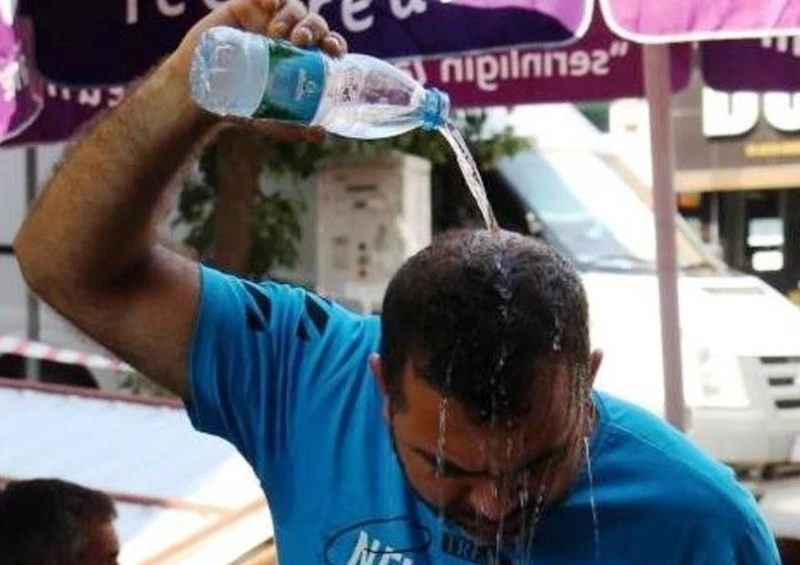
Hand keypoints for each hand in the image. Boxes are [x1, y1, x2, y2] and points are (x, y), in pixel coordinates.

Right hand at [169, 0, 347, 141]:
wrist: (201, 93)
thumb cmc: (240, 106)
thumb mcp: (270, 121)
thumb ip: (294, 127)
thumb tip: (322, 135)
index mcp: (303, 61)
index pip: (328, 46)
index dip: (335, 44)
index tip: (333, 51)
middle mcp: (290, 39)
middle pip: (314, 24)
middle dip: (314, 29)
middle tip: (302, 40)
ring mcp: (268, 21)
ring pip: (294, 8)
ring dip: (293, 16)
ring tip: (278, 32)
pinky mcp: (245, 8)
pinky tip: (269, 4)